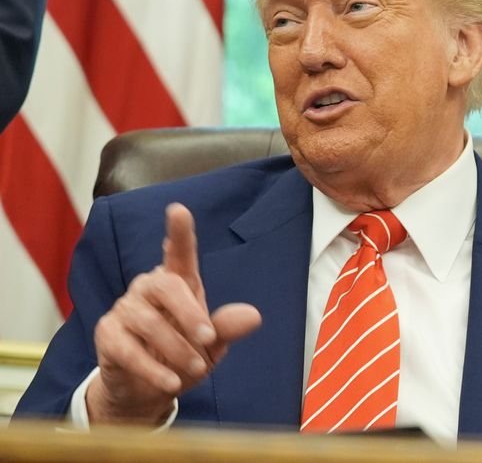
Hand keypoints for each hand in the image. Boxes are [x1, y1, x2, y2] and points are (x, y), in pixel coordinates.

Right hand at [85, 204, 261, 424]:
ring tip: (195, 369)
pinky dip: (154, 369)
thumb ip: (227, 328)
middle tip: (209, 340)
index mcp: (177, 283)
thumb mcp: (211, 345)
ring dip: (177, 349)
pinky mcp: (107, 335)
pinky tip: (171, 382)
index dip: (179, 232)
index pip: (178, 253)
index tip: (178, 210)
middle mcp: (147, 289)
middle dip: (190, 314)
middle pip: (166, 286)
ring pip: (150, 323)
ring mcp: (124, 310)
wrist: (146, 390)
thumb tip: (253, 316)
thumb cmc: (182, 355)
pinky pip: (129, 350)